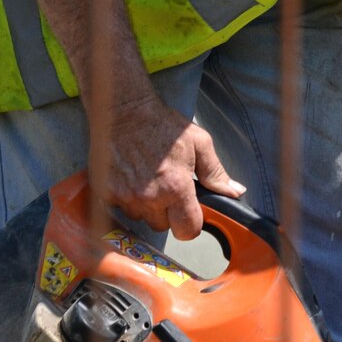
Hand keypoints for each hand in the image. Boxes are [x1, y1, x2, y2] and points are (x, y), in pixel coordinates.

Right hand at [99, 96, 243, 239]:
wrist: (123, 111)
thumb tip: (235, 192)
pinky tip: (132, 178)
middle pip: (163, 226)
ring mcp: (126, 196)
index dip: (191, 224)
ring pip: (142, 218)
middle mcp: (150, 197)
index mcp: (176, 187)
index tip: (189, 212)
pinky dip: (127, 199)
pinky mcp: (106, 192)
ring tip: (148, 180)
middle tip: (167, 187)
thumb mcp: (199, 143)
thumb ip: (216, 173)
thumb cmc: (163, 125)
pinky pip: (121, 209)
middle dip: (168, 213)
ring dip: (147, 206)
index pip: (188, 230)